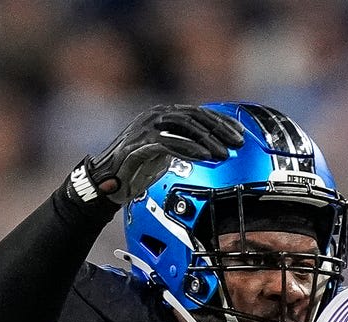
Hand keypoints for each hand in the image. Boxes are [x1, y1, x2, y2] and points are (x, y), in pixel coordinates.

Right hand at [81, 105, 245, 200]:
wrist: (108, 183)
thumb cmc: (137, 170)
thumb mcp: (167, 154)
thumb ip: (184, 146)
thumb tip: (210, 149)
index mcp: (164, 115)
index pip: (198, 113)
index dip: (221, 123)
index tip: (240, 135)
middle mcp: (156, 115)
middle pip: (195, 117)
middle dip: (219, 130)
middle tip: (237, 144)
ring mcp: (146, 127)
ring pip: (184, 127)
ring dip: (207, 140)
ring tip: (223, 154)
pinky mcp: (140, 143)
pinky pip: (169, 143)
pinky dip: (189, 149)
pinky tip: (205, 158)